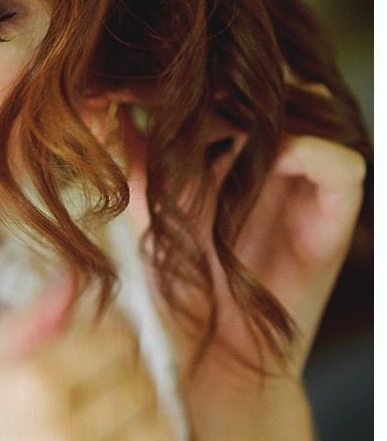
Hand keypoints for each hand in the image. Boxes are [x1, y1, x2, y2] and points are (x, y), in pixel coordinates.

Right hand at [0, 278, 175, 440]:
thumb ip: (19, 333)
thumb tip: (73, 287)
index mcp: (26, 387)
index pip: (115, 339)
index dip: (107, 332)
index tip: (92, 340)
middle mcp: (63, 439)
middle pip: (142, 384)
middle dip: (125, 373)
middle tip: (94, 381)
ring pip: (158, 437)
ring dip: (141, 420)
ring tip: (104, 423)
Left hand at [97, 86, 366, 393]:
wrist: (206, 366)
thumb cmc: (178, 291)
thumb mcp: (148, 208)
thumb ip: (133, 154)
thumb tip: (99, 97)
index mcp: (240, 151)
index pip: (235, 82)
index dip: (199, 74)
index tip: (149, 79)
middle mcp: (280, 161)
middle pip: (274, 85)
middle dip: (229, 84)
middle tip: (179, 91)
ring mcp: (309, 188)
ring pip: (311, 111)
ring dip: (267, 109)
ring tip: (217, 121)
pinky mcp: (334, 220)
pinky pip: (342, 165)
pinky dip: (307, 148)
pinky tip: (266, 153)